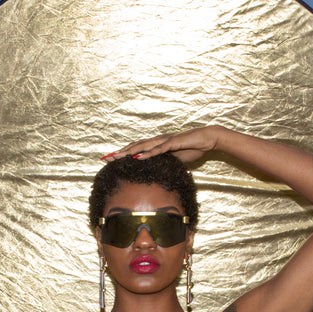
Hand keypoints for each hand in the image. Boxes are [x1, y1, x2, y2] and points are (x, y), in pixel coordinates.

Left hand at [103, 126, 222, 163]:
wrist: (207, 139)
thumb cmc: (193, 148)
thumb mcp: (176, 160)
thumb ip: (166, 163)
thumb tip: (160, 172)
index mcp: (157, 144)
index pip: (137, 149)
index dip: (123, 153)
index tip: (111, 159)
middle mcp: (158, 140)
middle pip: (135, 146)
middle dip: (120, 152)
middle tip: (106, 158)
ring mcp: (164, 141)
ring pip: (142, 146)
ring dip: (129, 152)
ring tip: (117, 157)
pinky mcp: (172, 143)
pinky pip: (158, 149)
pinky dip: (147, 153)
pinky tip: (137, 157)